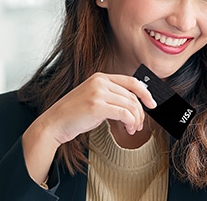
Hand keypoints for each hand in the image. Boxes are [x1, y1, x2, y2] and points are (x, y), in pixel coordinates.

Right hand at [22, 72, 156, 185]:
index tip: (152, 104)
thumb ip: (111, 96)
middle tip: (140, 124)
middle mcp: (100, 82)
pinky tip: (128, 129)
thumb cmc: (74, 114)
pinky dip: (130, 122)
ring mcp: (98, 93)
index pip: (131, 81)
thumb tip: (133, 104)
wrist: (54, 123)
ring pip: (130, 105)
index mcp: (100, 77)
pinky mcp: (97, 106)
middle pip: (132, 96)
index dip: (145, 92)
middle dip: (140, 112)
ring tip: (132, 129)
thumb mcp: (94, 98)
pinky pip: (124, 113)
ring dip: (136, 120)